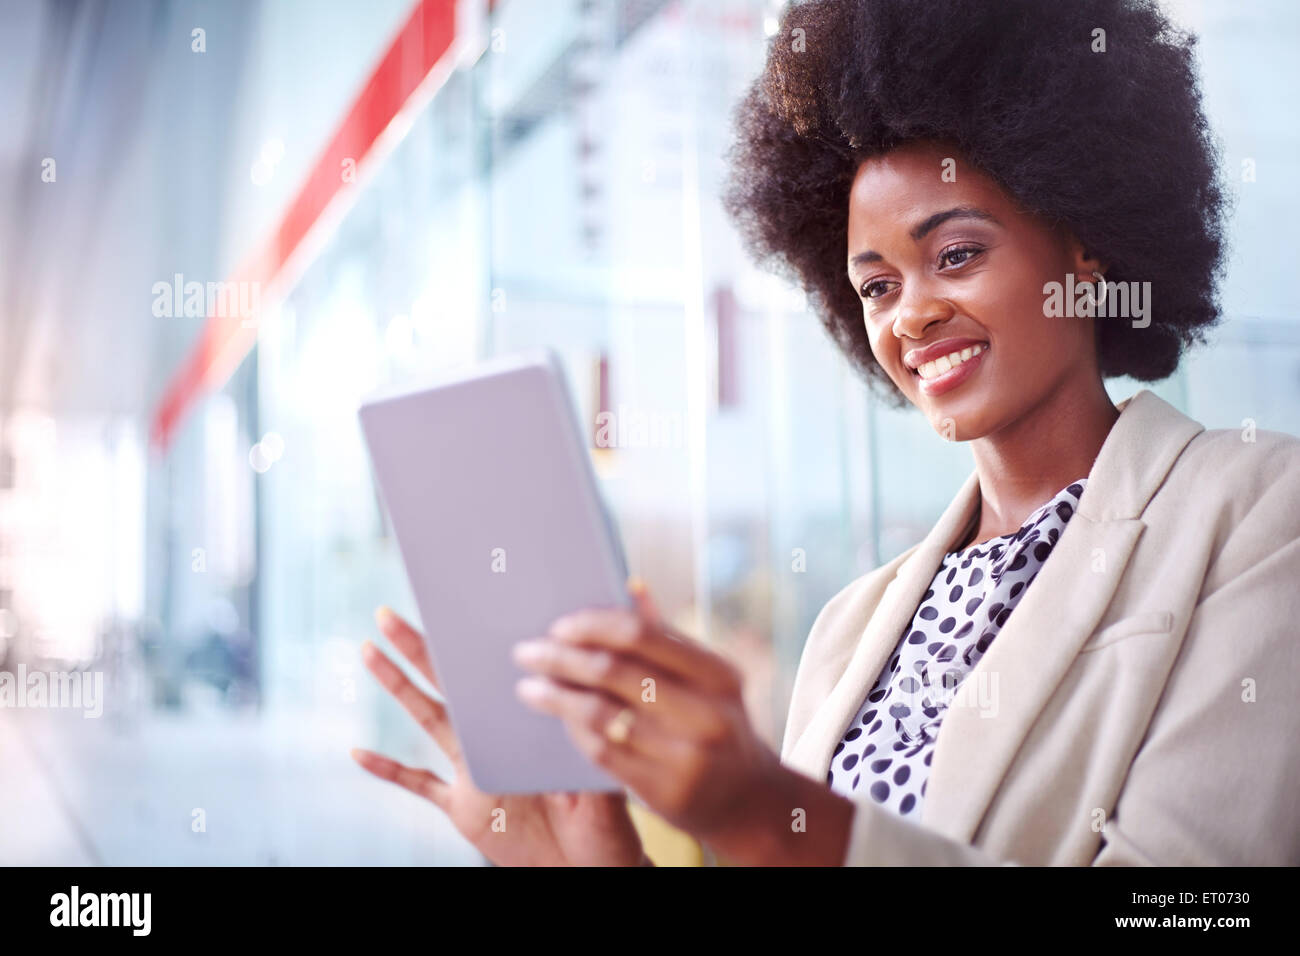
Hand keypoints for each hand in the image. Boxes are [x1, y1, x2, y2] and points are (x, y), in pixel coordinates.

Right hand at [352, 606, 648, 866]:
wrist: (590, 869)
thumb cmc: (609, 821)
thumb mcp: (608, 776)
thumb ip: (592, 741)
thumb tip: (588, 699)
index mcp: (529, 724)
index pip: (499, 670)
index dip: (477, 640)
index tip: (458, 604)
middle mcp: (497, 739)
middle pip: (451, 684)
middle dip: (419, 648)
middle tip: (388, 613)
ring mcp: (474, 771)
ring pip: (428, 718)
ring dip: (397, 686)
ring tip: (369, 651)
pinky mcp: (462, 807)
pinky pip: (418, 784)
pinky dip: (388, 770)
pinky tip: (357, 752)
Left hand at [511, 580, 789, 850]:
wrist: (748, 802)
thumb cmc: (717, 726)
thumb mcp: (708, 681)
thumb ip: (667, 638)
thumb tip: (630, 585)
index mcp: (717, 674)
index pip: (641, 635)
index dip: (593, 626)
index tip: (558, 625)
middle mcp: (707, 713)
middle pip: (614, 672)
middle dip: (561, 658)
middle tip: (526, 651)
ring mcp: (687, 756)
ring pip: (601, 714)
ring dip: (556, 696)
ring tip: (528, 686)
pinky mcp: (665, 791)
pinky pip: (602, 752)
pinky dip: (572, 729)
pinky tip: (556, 718)